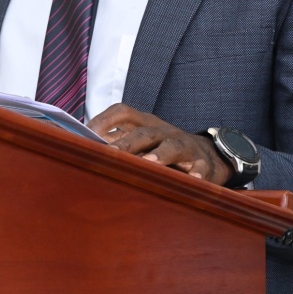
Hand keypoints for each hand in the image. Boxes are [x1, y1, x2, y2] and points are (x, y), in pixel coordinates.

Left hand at [88, 103, 231, 184]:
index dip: (104, 119)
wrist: (209, 154)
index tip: (86, 132)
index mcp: (145, 123)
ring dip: (161, 155)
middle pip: (144, 133)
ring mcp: (185, 145)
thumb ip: (117, 143)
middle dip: (127, 143)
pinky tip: (193, 180)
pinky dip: (198, 173)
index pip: (122, 112)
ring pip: (173, 146)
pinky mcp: (203, 162)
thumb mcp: (142, 141)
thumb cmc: (164, 149)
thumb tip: (84, 150)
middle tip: (111, 154)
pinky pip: (202, 167)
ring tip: (150, 163)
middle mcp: (163, 131)